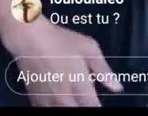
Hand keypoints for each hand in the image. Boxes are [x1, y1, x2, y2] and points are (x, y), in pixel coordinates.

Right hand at [4, 16, 122, 106]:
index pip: (94, 108)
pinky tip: (61, 93)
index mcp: (79, 88)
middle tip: (87, 96)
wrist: (30, 40)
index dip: (99, 106)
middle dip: (86, 105)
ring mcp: (48, 103)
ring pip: (65, 111)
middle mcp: (64, 100)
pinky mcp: (35, 102)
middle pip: (79, 111)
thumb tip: (117, 87)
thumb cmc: (61, 41)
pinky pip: (50, 109)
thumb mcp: (89, 49)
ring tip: (74, 92)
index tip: (100, 102)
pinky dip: (58, 104)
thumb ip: (103, 70)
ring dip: (72, 104)